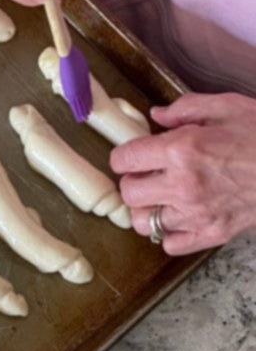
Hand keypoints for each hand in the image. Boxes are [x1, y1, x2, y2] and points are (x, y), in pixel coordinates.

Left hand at [110, 93, 255, 254]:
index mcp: (182, 150)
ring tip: (161, 198)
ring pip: (144, 223)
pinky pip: (170, 244)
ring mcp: (196, 214)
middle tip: (148, 175)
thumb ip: (185, 109)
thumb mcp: (227, 106)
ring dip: (148, 210)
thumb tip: (155, 116)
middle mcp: (183, 185)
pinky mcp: (212, 234)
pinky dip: (169, 234)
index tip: (134, 155)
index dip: (125, 156)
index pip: (124, 159)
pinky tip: (180, 218)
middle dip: (133, 182)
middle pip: (129, 194)